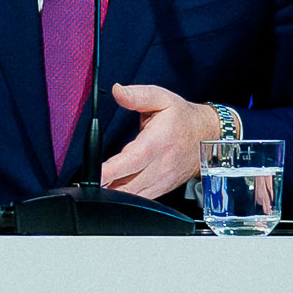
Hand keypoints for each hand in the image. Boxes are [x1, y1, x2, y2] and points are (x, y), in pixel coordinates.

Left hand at [98, 83, 220, 199]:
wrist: (207, 138)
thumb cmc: (183, 119)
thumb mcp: (162, 99)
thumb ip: (138, 95)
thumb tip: (117, 91)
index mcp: (157, 142)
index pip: (133, 160)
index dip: (112, 170)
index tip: (95, 174)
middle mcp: (159, 166)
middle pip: (127, 185)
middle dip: (103, 186)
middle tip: (84, 182)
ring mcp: (159, 182)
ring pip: (129, 197)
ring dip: (109, 194)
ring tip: (93, 187)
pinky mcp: (158, 191)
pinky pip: (136, 201)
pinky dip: (120, 199)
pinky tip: (109, 191)